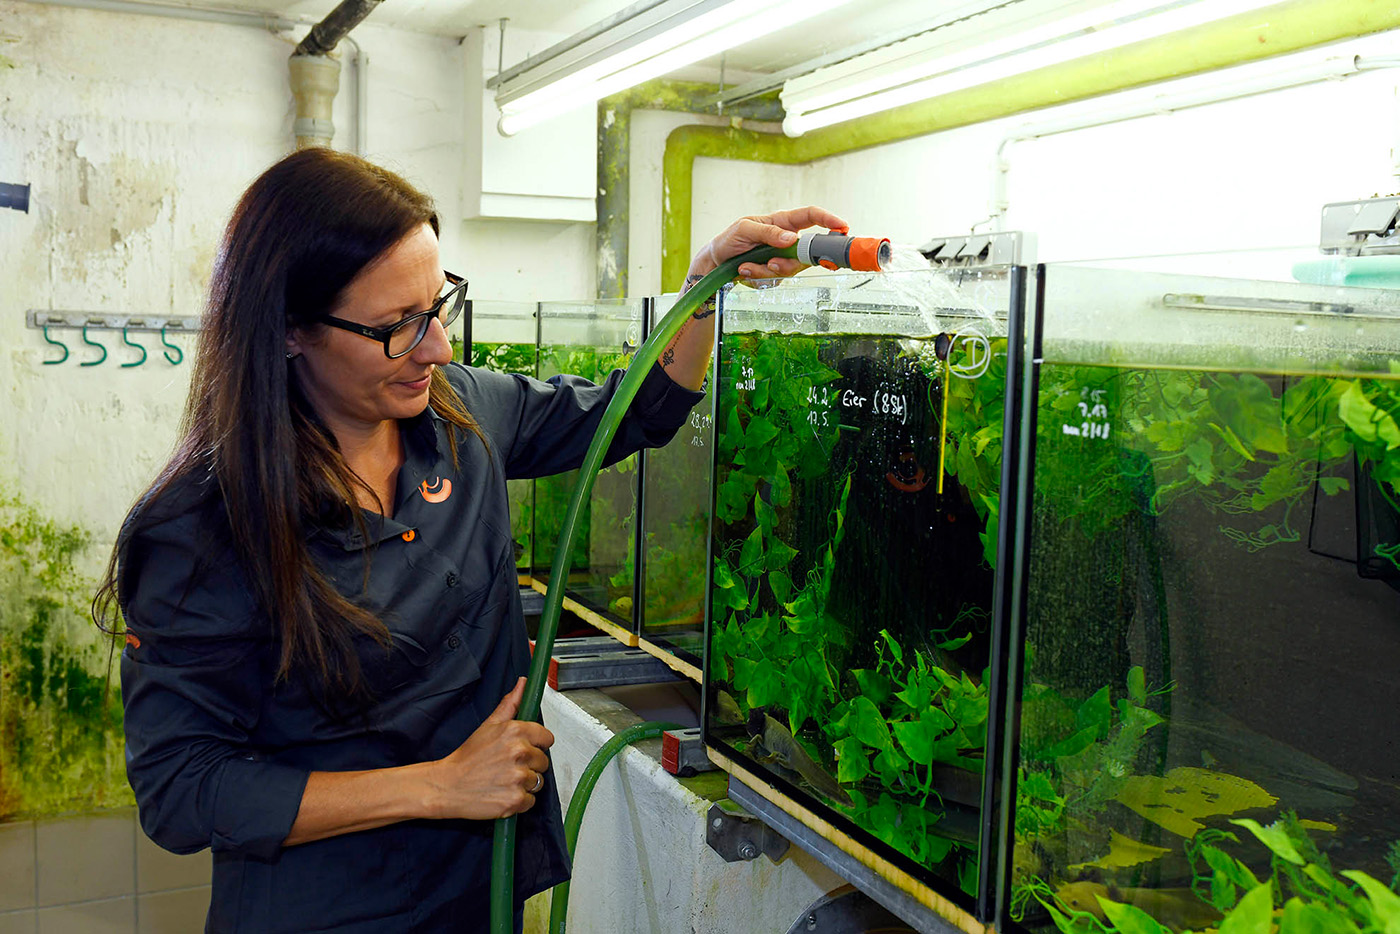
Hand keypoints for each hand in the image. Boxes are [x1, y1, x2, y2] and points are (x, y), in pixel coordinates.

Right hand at [426, 677, 553, 819]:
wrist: (447, 785)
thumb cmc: (467, 758)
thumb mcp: (488, 726)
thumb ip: (510, 704)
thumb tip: (523, 683)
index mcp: (515, 732)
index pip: (547, 738)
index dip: (536, 745)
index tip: (524, 749)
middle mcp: (519, 753)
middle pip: (543, 761)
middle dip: (529, 765)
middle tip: (507, 766)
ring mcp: (518, 777)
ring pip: (538, 782)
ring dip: (524, 784)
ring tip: (503, 780)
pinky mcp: (515, 800)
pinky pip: (530, 801)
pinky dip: (519, 801)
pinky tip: (502, 793)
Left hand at [691, 206, 849, 282]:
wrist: (716, 263)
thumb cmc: (729, 239)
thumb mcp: (744, 229)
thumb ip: (768, 232)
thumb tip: (792, 239)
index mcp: (782, 222)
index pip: (811, 216)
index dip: (829, 220)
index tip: (842, 227)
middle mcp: (787, 240)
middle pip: (806, 252)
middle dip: (790, 261)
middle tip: (771, 264)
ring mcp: (783, 258)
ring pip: (790, 269)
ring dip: (766, 270)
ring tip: (745, 266)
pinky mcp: (776, 274)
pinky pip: (777, 280)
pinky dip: (759, 277)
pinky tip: (744, 271)